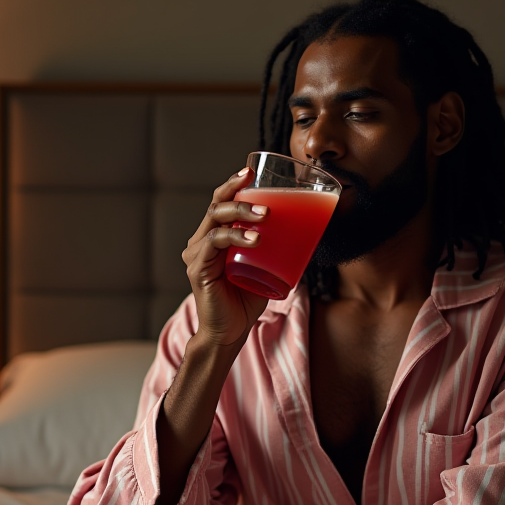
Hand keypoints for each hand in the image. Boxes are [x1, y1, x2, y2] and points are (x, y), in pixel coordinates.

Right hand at [183, 167, 270, 348]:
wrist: (229, 333)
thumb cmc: (246, 300)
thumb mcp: (264, 268)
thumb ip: (275, 250)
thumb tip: (308, 234)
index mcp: (214, 238)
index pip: (221, 203)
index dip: (233, 185)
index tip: (250, 171)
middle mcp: (201, 242)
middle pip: (217, 205)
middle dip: (239, 192)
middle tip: (263, 193)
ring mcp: (197, 254)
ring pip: (216, 219)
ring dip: (242, 213)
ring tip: (266, 216)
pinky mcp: (198, 269)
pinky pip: (214, 243)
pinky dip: (235, 237)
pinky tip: (254, 240)